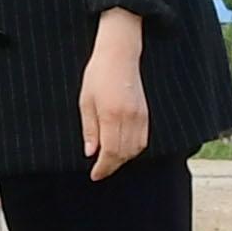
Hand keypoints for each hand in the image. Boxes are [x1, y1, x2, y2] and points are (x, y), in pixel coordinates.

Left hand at [81, 7, 149, 181]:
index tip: (95, 175)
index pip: (110, 152)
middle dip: (112, 166)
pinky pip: (143, 139)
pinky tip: (122, 149)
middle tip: (99, 170)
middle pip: (124, 154)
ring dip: (123, 159)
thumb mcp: (85, 101)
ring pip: (135, 149)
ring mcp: (140, 115)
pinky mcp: (146, 113)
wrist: (119, 55)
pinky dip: (133, 149)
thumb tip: (91, 153)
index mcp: (111, 114)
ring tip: (109, 160)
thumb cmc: (98, 74)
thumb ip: (89, 129)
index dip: (103, 168)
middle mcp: (129, 117)